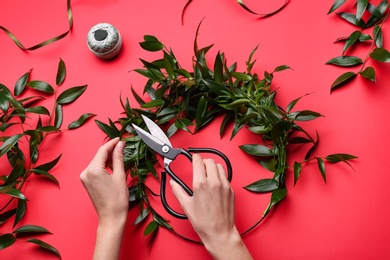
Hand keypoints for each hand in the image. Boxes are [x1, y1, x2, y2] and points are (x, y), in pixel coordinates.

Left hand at [80, 137, 127, 259]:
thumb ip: (119, 158)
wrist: (111, 218)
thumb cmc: (117, 200)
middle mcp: (86, 172)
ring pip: (97, 161)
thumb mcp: (120, 176)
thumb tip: (120, 145)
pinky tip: (112, 163)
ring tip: (119, 154)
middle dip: (110, 149)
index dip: (112, 143)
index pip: (102, 150)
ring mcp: (85, 178)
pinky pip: (95, 168)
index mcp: (93, 170)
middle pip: (98, 155)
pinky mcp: (86, 182)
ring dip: (107, 157)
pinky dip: (103, 164)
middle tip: (122, 145)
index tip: (120, 139)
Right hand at [170, 154, 251, 259]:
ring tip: (206, 174)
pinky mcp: (231, 190)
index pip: (198, 161)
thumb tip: (173, 183)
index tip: (192, 158)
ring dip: (212, 167)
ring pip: (219, 166)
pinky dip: (219, 175)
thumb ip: (178, 190)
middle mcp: (214, 182)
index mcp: (201, 184)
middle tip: (198, 166)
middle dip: (203, 161)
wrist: (220, 233)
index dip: (194, 157)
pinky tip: (214, 183)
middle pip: (210, 161)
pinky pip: (225, 176)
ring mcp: (224, 185)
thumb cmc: (204, 222)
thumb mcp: (186, 206)